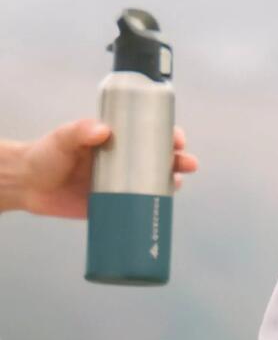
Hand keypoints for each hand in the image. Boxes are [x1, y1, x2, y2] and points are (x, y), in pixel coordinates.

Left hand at [0, 122, 198, 218]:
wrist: (27, 186)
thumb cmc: (44, 155)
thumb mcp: (62, 138)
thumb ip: (80, 131)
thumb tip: (103, 131)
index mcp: (117, 140)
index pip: (150, 134)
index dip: (169, 135)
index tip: (178, 138)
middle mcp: (123, 161)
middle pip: (160, 159)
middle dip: (179, 160)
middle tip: (187, 164)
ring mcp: (120, 184)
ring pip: (155, 183)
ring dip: (172, 183)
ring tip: (176, 184)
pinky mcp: (113, 205)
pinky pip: (139, 208)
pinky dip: (154, 209)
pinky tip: (163, 209)